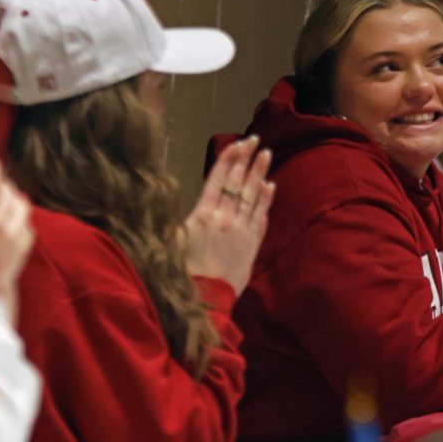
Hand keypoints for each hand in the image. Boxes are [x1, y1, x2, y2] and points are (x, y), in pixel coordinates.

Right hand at [184, 137, 274, 295]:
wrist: (203, 300)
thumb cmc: (182, 272)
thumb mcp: (172, 239)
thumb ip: (182, 218)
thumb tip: (179, 199)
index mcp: (202, 215)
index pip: (218, 179)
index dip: (229, 159)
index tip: (237, 142)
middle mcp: (224, 219)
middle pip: (238, 183)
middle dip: (246, 159)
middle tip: (256, 140)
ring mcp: (240, 231)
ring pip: (252, 196)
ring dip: (259, 173)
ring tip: (266, 155)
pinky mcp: (251, 245)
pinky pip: (261, 217)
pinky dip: (266, 200)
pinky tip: (270, 186)